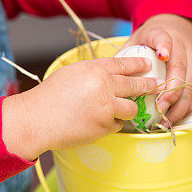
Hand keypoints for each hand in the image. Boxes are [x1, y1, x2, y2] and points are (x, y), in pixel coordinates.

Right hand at [1, 56, 161, 160]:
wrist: (35, 119)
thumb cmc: (49, 96)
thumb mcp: (71, 73)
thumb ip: (93, 72)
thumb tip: (112, 75)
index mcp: (94, 69)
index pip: (123, 64)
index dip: (138, 64)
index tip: (148, 65)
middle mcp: (103, 86)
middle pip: (134, 85)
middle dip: (147, 86)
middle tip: (156, 85)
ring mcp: (106, 107)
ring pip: (131, 108)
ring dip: (128, 110)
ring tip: (119, 110)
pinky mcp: (104, 126)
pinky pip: (117, 125)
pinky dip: (111, 124)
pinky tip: (96, 123)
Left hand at [122, 13, 191, 125]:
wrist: (177, 25)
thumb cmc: (153, 37)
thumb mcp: (138, 39)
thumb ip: (127, 54)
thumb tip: (108, 76)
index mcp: (163, 33)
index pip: (164, 38)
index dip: (164, 46)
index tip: (162, 55)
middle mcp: (182, 45)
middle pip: (181, 68)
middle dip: (171, 91)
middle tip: (160, 108)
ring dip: (180, 105)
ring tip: (166, 120)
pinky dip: (187, 107)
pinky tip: (175, 118)